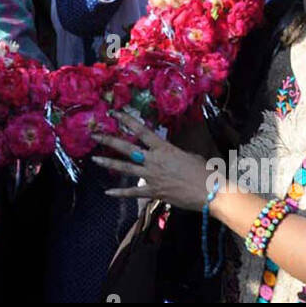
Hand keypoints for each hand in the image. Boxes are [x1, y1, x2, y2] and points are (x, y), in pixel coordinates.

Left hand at [91, 110, 212, 210]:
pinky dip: (120, 193)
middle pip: (127, 148)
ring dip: (109, 163)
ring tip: (95, 159)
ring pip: (125, 168)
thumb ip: (174, 153)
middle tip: (94, 135)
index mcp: (164, 148)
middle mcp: (154, 160)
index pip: (141, 131)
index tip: (115, 113)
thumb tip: (169, 155)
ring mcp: (152, 176)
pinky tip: (108, 193)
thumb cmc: (204, 171)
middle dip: (109, 141)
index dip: (127, 121)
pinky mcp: (153, 192)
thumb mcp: (189, 155)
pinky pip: (133, 192)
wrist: (210, 191)